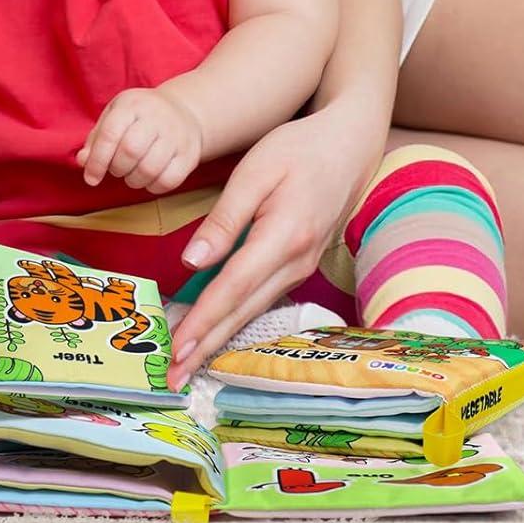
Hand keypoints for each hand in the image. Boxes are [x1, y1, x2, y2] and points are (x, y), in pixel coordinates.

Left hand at [77, 86, 202, 191]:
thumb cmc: (140, 117)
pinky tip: (148, 180)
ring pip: (150, 169)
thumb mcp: (115, 116)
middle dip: (117, 169)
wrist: (184, 112)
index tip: (91, 178)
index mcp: (132, 104)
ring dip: (133, 180)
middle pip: (130, 151)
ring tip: (130, 175)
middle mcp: (156, 117)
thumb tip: (83, 161)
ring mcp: (176, 136)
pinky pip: (169, 181)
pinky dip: (153, 187)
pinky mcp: (190, 155)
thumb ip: (96, 138)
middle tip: (116, 170)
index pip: (110, 134)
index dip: (97, 161)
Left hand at [164, 106, 376, 388]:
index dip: (202, 321)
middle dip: (206, 346)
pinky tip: (217, 331)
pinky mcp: (299, 263)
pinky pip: (262, 298)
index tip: (176, 348)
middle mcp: (295, 262)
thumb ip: (223, 220)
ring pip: (253, 310)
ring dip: (219, 338)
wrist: (348, 144)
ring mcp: (301, 266)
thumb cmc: (296, 149)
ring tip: (189, 363)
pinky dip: (237, 318)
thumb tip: (192, 262)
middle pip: (243, 312)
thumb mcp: (254, 173)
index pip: (232, 288)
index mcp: (282, 237)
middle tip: (175, 378)